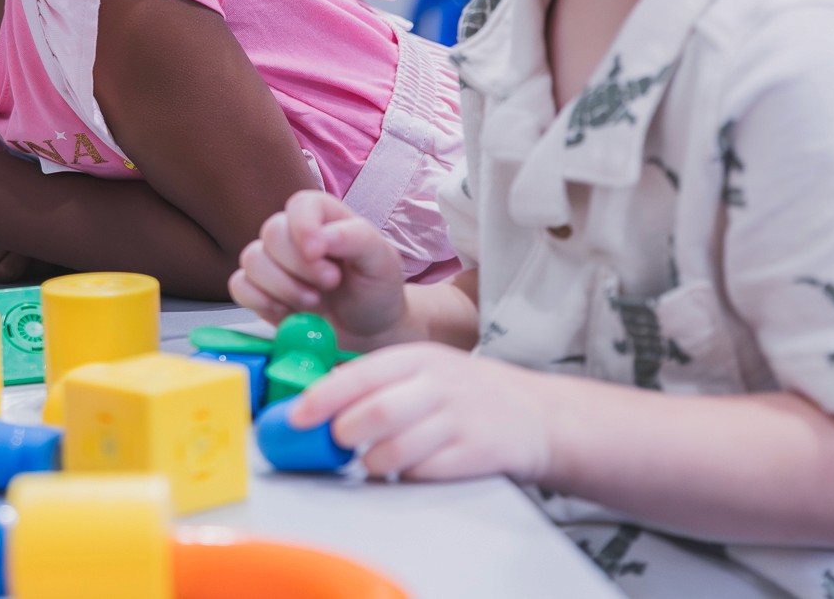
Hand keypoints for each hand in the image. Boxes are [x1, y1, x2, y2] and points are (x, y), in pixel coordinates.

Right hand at [230, 189, 410, 346]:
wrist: (369, 331)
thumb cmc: (375, 289)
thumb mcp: (381, 261)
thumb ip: (357, 238)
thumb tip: (322, 237)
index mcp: (324, 217)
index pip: (300, 204)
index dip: (303, 226)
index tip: (318, 252)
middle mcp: (293, 235)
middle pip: (272, 233)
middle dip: (300, 266)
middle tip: (330, 283)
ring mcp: (273, 263)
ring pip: (252, 260)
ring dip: (283, 287)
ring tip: (313, 303)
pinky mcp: (259, 291)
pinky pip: (240, 287)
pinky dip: (262, 302)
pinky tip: (289, 313)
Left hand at [291, 343, 552, 482]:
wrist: (536, 414)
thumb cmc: (465, 393)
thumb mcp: (424, 369)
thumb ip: (377, 381)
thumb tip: (315, 401)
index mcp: (417, 357)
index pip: (360, 375)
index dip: (323, 398)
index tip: (297, 417)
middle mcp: (439, 384)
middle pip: (376, 412)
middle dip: (345, 433)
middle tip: (337, 442)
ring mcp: (459, 419)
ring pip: (397, 448)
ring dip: (373, 461)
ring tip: (372, 461)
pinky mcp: (476, 453)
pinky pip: (425, 471)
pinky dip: (406, 476)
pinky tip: (406, 469)